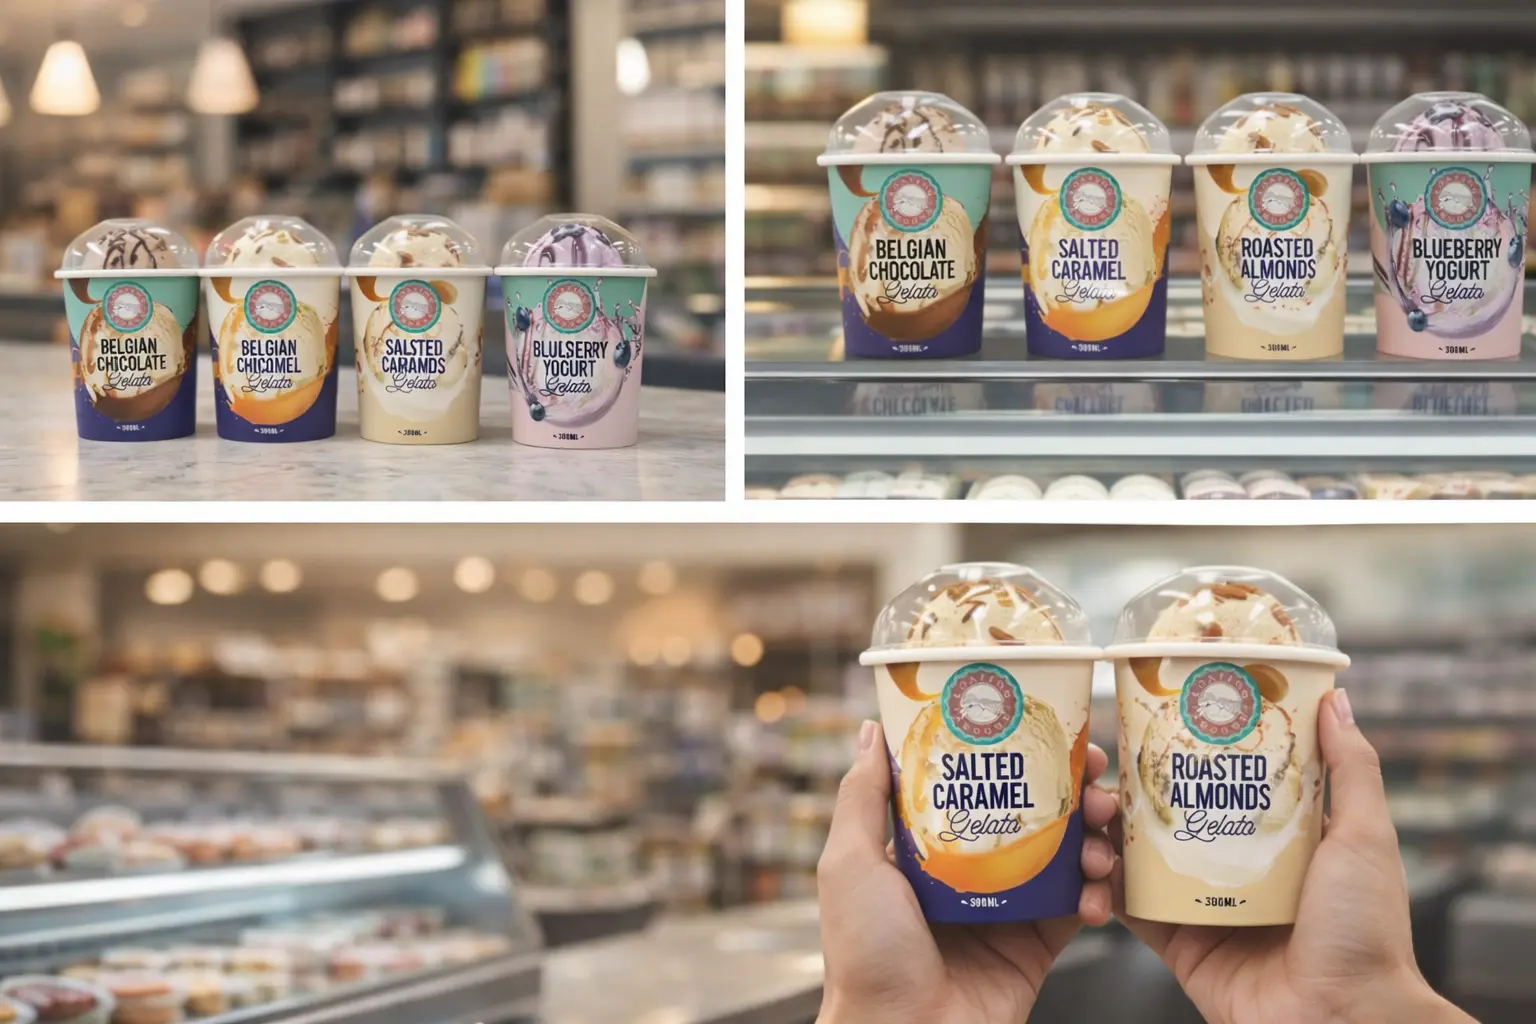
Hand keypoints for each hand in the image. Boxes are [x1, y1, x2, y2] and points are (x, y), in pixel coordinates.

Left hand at [817, 720, 1117, 1023]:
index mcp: (927, 846)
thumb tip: (872, 729)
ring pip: (1065, 851)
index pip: (975, 781)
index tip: (1042, 723)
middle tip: (1094, 770)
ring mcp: (1008, 906)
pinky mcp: (1037, 944)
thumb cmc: (865, 954)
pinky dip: (1100, 892)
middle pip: (1031, 810)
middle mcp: (970, 870)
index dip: (1010, 750)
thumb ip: (863, 797)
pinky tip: (1101, 887)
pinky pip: (1080, 907)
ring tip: (1103, 825)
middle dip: (1070, 784)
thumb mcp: (850, 863)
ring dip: (1094, 832)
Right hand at [1111, 689, 1474, 1023]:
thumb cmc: (1365, 932)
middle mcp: (1237, 867)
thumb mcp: (1364, 837)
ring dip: (1105, 834)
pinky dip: (1100, 891)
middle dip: (1129, 787)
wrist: (1342, 1020)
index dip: (1185, 747)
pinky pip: (1129, 910)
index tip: (1151, 715)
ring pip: (1137, 857)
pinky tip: (1087, 868)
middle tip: (1104, 767)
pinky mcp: (1178, 944)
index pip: (1222, 778)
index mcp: (1279, 838)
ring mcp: (1203, 905)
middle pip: (1170, 813)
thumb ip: (1352, 769)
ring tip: (1092, 819)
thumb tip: (1335, 697)